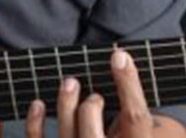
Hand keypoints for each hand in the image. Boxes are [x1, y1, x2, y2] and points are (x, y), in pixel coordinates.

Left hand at [25, 50, 159, 137]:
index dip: (128, 83)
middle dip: (90, 106)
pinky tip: (38, 104)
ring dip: (65, 104)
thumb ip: (150, 124)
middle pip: (92, 131)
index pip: (136, 117)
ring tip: (70, 83)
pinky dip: (35, 123)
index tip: (119, 55)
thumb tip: (133, 84)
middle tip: (95, 95)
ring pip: (67, 134)